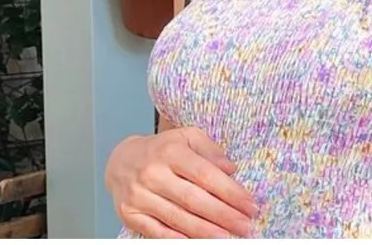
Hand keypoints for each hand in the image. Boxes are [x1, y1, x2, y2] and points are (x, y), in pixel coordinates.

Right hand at [105, 127, 258, 237]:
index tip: (250, 205)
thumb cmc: (163, 149)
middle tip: (245, 226)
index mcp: (171, 151)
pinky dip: (178, 239)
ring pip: (178, 218)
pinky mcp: (130, 214)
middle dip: (223, 215)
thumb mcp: (187, 137)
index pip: (206, 175)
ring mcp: (140, 196)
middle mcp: (153, 173)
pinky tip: (197, 242)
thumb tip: (230, 169)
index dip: (230, 192)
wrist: (121, 161)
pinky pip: (157, 231)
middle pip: (194, 200)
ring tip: (228, 237)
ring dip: (206, 231)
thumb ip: (210, 149)